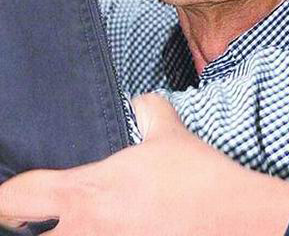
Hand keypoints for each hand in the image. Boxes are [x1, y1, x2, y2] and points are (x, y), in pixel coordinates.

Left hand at [0, 93, 288, 234]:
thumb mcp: (171, 133)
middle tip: (29, 218)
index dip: (6, 197)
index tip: (6, 196)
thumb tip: (141, 101)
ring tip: (59, 226)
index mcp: (86, 193)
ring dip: (55, 235)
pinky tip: (110, 230)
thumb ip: (149, 109)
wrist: (230, 221)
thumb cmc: (196, 178)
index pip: (18, 198)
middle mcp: (84, 232)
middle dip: (22, 226)